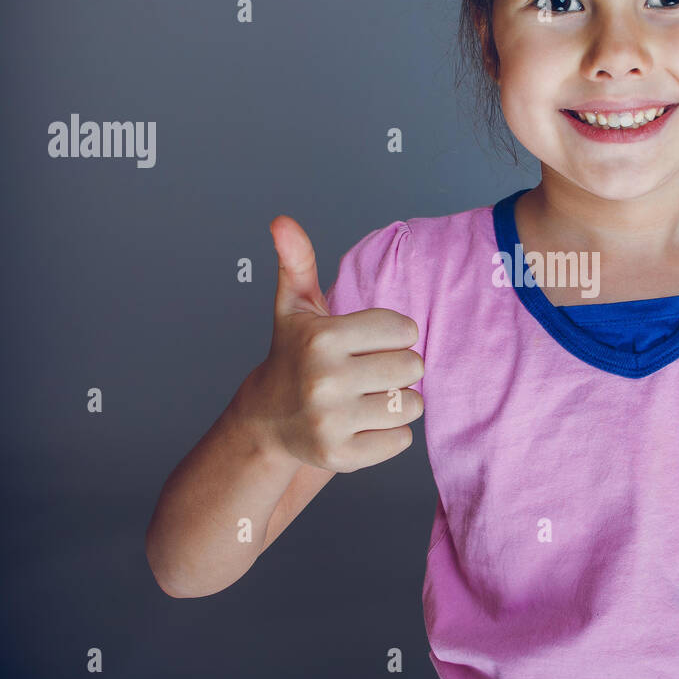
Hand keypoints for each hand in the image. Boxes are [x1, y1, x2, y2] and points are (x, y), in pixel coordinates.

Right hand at [245, 215, 422, 471]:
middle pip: (412, 366)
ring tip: (371, 396)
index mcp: (322, 339)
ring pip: (412, 404)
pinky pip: (402, 440)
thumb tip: (281, 221)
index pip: (404, 329)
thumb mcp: (294, 306)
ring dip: (400, 400)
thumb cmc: (293, 355)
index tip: (372, 340)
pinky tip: (364, 423)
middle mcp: (325, 381)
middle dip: (400, 366)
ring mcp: (332, 422)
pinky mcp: (341, 457)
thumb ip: (297, 260)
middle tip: (373, 371)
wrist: (265, 420)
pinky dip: (391, 433)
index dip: (395, 334)